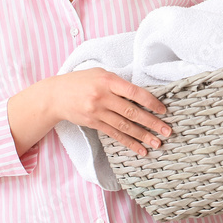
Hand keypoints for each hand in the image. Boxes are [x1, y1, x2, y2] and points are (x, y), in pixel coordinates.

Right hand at [54, 68, 171, 157]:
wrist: (56, 95)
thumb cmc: (82, 81)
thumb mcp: (100, 74)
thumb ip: (119, 83)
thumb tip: (141, 95)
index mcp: (108, 81)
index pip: (134, 92)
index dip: (151, 102)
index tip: (163, 110)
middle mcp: (103, 97)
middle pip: (132, 112)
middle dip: (151, 123)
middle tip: (167, 131)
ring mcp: (97, 112)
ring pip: (124, 126)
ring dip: (142, 136)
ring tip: (157, 143)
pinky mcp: (93, 123)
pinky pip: (114, 134)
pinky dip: (128, 142)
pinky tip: (140, 149)